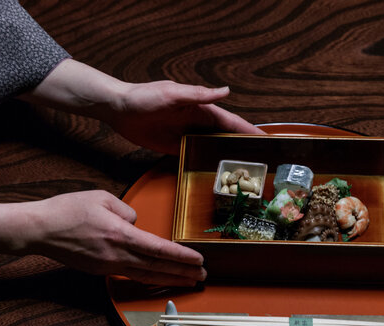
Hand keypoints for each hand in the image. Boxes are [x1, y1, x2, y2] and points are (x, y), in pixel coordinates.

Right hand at [0, 191, 205, 285]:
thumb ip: (126, 210)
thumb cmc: (68, 210)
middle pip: (158, 268)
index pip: (159, 248)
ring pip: (147, 276)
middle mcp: (117, 255)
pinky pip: (132, 276)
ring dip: (170, 280)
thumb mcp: (102, 197)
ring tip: (189, 282)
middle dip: (183, 273)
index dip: (182, 256)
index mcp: (120, 235)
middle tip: (204, 277)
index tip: (199, 261)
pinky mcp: (101, 271)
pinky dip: (150, 279)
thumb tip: (136, 223)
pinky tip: (161, 280)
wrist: (39, 229)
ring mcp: (108, 266)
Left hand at [19, 59, 263, 153]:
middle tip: (261, 165)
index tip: (267, 140)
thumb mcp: (173, 94)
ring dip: (226, 159)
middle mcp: (197, 123)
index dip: (249, 131)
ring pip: (212, 149)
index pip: (231, 122)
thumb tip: (226, 92)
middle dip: (243, 148)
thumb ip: (199, 95)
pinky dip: (206, 164)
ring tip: (243, 176)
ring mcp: (187, 136)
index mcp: (201, 109)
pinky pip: (195, 156)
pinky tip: (215, 175)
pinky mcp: (174, 147)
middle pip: (226, 137)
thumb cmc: (144, 96)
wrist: (117, 108)